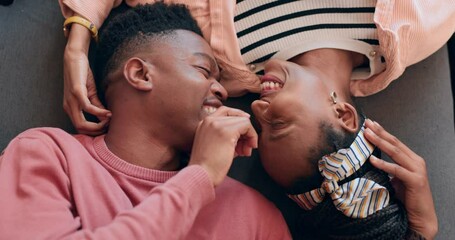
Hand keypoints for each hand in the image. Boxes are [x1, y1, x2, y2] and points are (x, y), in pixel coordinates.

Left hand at [63, 23, 110, 134]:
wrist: (75, 57)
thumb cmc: (82, 74)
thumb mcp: (91, 93)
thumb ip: (97, 106)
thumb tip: (106, 118)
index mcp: (70, 108)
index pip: (80, 128)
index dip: (94, 131)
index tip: (107, 127)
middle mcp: (68, 106)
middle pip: (80, 128)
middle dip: (96, 131)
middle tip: (109, 127)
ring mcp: (70, 100)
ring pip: (81, 123)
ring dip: (98, 125)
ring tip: (110, 120)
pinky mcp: (76, 92)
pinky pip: (87, 108)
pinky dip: (99, 113)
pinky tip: (108, 112)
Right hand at [189, 106, 257, 186]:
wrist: (201, 175)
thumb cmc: (208, 166)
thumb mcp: (215, 145)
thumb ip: (227, 136)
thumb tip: (245, 134)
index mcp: (204, 123)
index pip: (225, 111)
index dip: (239, 118)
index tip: (245, 131)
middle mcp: (209, 120)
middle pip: (236, 115)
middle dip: (245, 131)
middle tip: (245, 148)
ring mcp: (217, 124)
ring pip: (244, 120)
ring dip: (249, 136)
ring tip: (245, 152)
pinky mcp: (226, 131)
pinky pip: (247, 125)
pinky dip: (252, 137)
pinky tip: (247, 151)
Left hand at [364, 119, 437, 238]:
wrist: (420, 217)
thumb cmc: (406, 198)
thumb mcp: (396, 179)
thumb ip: (388, 169)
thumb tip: (371, 160)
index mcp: (411, 160)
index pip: (395, 142)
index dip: (382, 132)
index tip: (370, 124)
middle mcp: (416, 162)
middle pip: (395, 143)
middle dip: (380, 132)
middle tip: (367, 124)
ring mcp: (417, 170)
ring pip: (395, 152)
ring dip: (380, 142)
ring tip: (367, 135)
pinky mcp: (415, 181)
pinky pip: (396, 170)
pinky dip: (383, 164)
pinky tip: (372, 159)